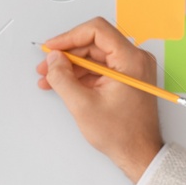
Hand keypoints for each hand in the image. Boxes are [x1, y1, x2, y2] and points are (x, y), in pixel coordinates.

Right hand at [34, 16, 163, 181]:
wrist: (139, 154)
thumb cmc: (122, 134)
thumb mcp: (83, 105)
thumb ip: (63, 78)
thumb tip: (53, 59)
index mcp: (131, 60)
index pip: (97, 31)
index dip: (69, 37)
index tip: (52, 48)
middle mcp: (135, 60)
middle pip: (93, 43)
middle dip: (67, 54)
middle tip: (46, 65)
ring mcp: (132, 69)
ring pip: (94, 56)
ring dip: (71, 66)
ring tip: (50, 78)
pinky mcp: (126, 78)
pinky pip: (100, 68)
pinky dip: (81, 75)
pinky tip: (64, 84)